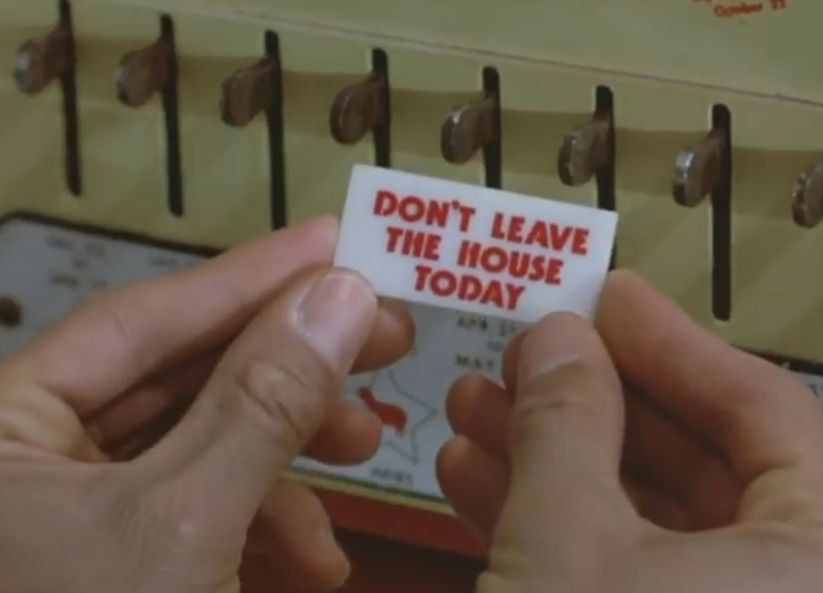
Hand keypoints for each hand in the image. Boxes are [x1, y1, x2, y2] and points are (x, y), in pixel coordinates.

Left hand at [0, 218, 412, 592]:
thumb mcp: (184, 519)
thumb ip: (263, 403)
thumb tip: (344, 292)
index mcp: (5, 425)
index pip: (141, 319)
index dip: (251, 277)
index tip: (339, 242)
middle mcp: (36, 456)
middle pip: (185, 378)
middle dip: (293, 370)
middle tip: (385, 336)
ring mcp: (79, 513)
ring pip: (206, 446)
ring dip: (293, 456)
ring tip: (366, 447)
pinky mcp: (122, 560)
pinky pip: (202, 512)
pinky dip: (265, 526)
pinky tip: (317, 560)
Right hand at [438, 270, 822, 592]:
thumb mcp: (570, 542)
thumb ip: (566, 423)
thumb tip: (558, 336)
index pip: (762, 407)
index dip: (672, 339)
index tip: (610, 293)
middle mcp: (798, 592)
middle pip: (697, 461)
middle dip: (589, 402)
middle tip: (530, 351)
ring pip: (646, 519)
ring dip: (552, 460)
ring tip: (477, 408)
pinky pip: (624, 571)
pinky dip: (554, 526)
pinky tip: (480, 481)